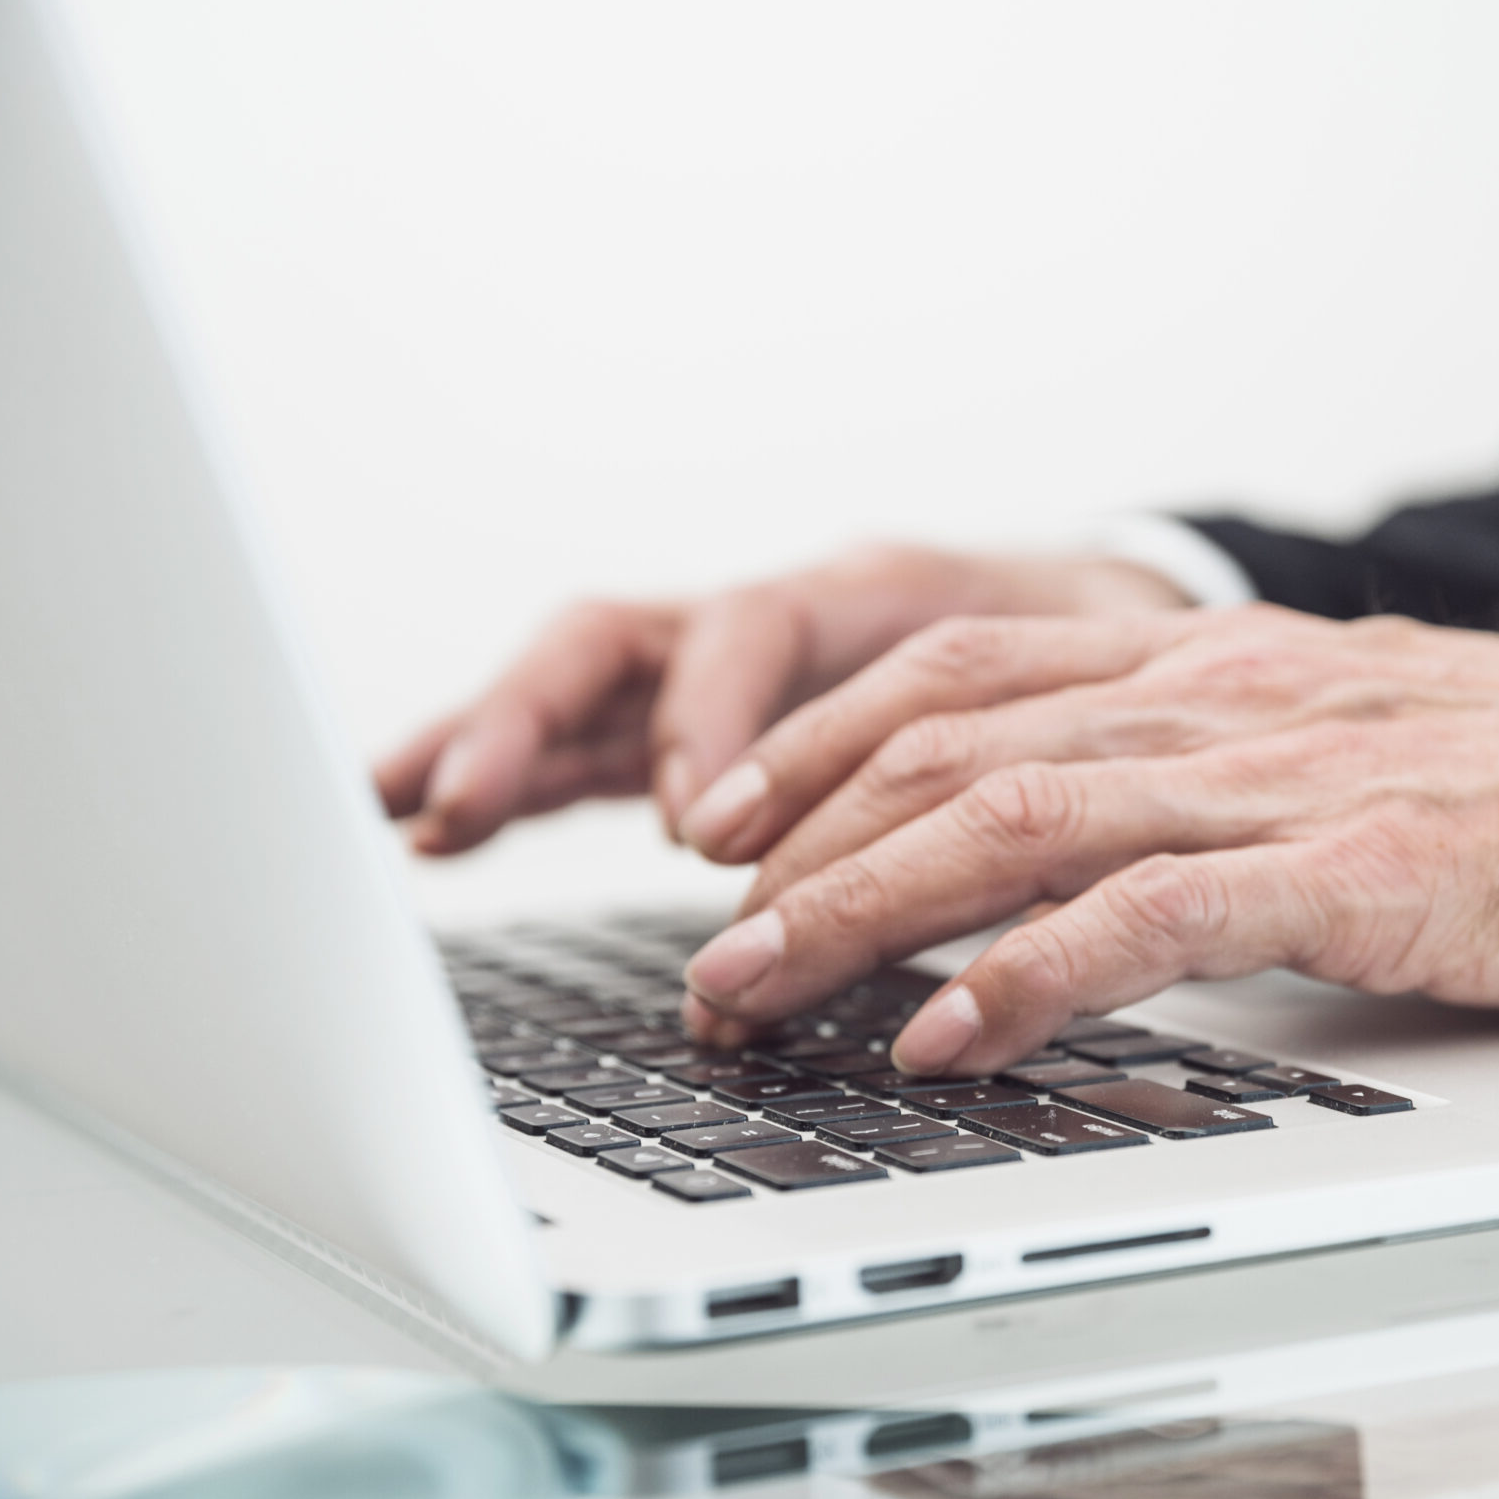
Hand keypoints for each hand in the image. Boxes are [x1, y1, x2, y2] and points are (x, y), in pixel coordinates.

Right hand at [373, 544, 1188, 853]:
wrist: (1101, 613)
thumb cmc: (1094, 654)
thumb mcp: (1078, 695)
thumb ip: (1025, 770)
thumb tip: (996, 903)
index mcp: (866, 595)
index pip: (756, 629)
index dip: (711, 719)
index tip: (693, 825)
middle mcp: (773, 620)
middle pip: (623, 636)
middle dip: (533, 716)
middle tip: (460, 800)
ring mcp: (721, 665)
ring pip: (580, 680)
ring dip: (487, 739)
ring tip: (397, 809)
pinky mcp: (693, 715)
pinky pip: (584, 730)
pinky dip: (509, 769)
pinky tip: (430, 821)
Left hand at [677, 606, 1498, 1070]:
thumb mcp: (1358, 751)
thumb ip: (1223, 783)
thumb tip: (1094, 867)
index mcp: (1222, 668)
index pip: (966, 676)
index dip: (823, 747)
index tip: (727, 830)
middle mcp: (1229, 699)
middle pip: (949, 743)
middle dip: (795, 849)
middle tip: (700, 948)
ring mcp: (1291, 776)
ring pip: (1014, 816)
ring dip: (859, 908)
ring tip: (754, 990)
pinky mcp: (1363, 868)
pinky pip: (1154, 915)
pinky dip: (1031, 974)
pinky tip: (947, 1037)